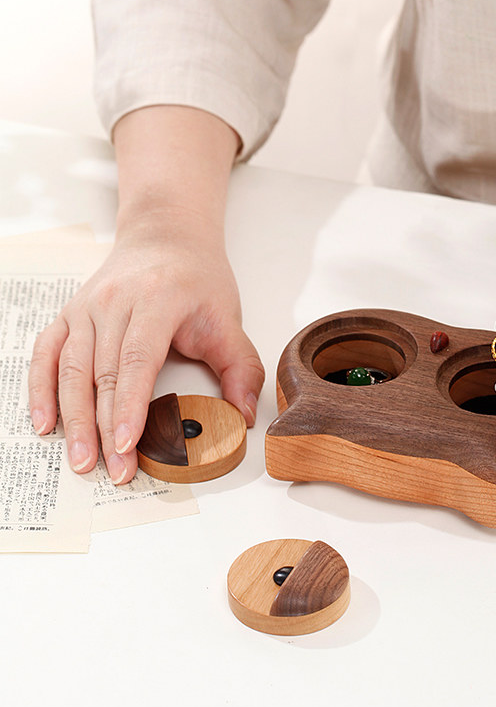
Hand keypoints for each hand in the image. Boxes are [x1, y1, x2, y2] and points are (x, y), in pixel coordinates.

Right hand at [27, 212, 263, 483]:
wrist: (165, 237)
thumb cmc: (198, 279)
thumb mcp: (228, 318)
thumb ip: (241, 367)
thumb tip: (243, 417)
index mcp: (155, 300)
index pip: (136, 360)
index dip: (130, 405)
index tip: (127, 444)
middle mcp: (113, 302)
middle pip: (102, 372)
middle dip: (105, 427)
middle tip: (113, 470)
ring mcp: (85, 307)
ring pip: (70, 369)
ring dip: (73, 419)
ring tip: (82, 461)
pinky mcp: (69, 314)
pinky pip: (46, 355)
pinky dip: (41, 391)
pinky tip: (46, 424)